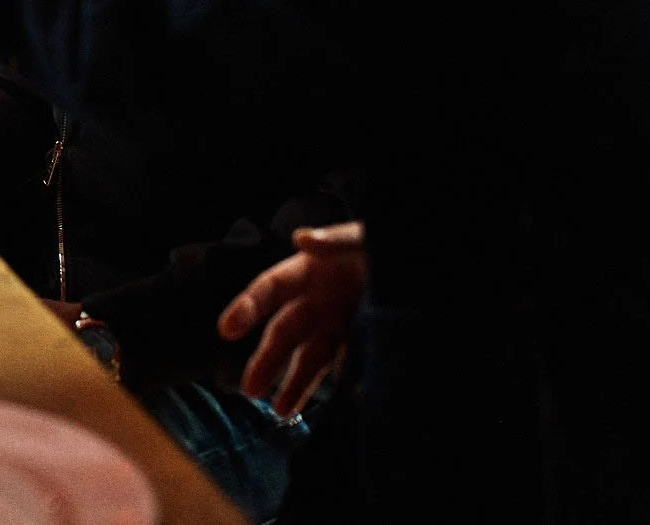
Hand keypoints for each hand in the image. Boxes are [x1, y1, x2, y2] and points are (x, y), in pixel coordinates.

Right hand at [217, 222, 367, 417]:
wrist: (423, 274)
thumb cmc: (384, 244)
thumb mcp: (361, 238)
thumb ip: (334, 239)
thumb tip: (302, 238)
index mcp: (310, 271)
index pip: (269, 290)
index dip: (246, 308)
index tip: (226, 331)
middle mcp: (319, 301)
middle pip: (284, 333)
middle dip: (266, 361)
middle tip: (249, 390)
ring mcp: (341, 323)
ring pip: (311, 357)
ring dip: (295, 384)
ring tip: (280, 411)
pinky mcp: (365, 340)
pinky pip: (347, 366)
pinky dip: (341, 385)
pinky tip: (333, 406)